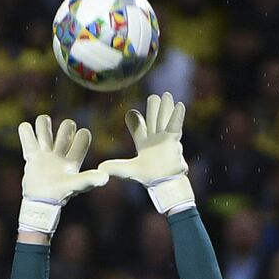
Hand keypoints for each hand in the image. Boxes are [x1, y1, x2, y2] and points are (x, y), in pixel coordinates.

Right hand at [17, 115, 107, 234]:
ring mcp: (46, 154)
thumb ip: (89, 179)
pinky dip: (26, 131)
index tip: (79, 138)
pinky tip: (28, 135)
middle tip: (58, 141)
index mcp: (74, 159)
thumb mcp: (76, 185)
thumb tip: (105, 177)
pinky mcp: (32, 156)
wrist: (39, 203)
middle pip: (65, 128)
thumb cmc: (60, 195)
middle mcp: (61, 154)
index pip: (83, 138)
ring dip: (43, 125)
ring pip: (45, 127)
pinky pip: (27, 136)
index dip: (82, 136)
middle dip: (64, 128)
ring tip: (42, 132)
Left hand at [98, 91, 194, 213]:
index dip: (135, 121)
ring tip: (166, 95)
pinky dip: (177, 116)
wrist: (164, 183)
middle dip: (153, 110)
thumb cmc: (148, 178)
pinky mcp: (174, 141)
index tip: (131, 113)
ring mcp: (165, 139)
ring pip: (164, 120)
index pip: (138, 129)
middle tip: (153, 97)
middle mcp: (155, 140)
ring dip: (165, 108)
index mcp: (143, 145)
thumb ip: (115, 167)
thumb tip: (99, 167)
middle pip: (153, 121)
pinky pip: (175, 126)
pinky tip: (179, 105)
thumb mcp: (128, 171)